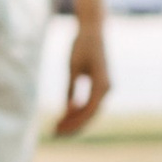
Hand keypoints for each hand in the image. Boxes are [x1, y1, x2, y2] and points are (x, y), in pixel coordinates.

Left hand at [54, 12, 112, 135]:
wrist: (93, 29)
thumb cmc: (82, 45)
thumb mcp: (72, 67)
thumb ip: (70, 89)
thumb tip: (66, 110)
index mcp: (102, 85)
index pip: (88, 111)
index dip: (73, 123)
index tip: (58, 129)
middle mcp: (107, 88)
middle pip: (90, 114)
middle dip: (73, 124)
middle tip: (55, 132)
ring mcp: (105, 87)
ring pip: (90, 110)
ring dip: (75, 118)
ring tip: (58, 124)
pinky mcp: (100, 84)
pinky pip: (90, 101)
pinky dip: (78, 108)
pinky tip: (66, 112)